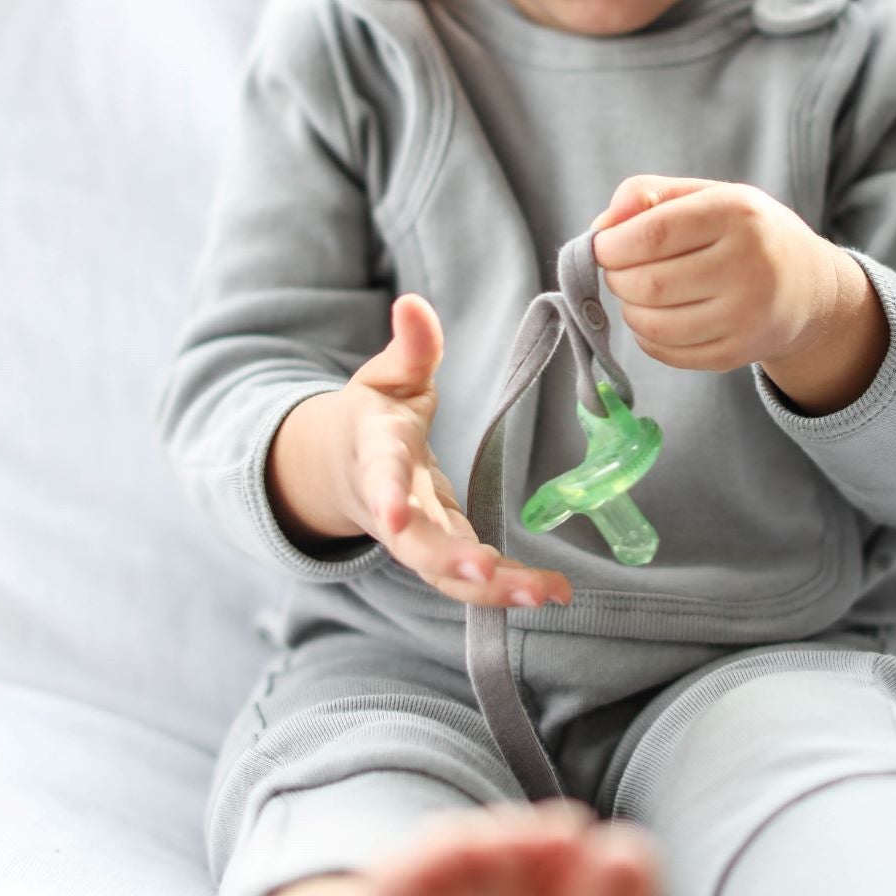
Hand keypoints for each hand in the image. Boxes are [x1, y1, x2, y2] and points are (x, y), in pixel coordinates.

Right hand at [342, 295, 572, 609]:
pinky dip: (506, 591)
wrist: (342, 468)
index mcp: (377, 453)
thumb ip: (408, 347)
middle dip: (448, 559)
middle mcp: (393, 505)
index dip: (385, 493)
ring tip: (546, 592)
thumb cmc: (373, 415)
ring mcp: (415, 536)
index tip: (393, 512)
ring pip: (444, 573)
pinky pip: (467, 580)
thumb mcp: (387, 376)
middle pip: (413, 542)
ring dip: (492, 589)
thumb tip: (412, 303)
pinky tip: (553, 592)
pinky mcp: (439, 552)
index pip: (379, 473)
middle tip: (487, 571)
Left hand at [590, 175, 884, 406]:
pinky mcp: (737, 353)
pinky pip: (667, 352)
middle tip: (617, 270)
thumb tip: (600, 225)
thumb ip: (650, 195)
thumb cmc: (746, 233)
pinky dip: (646, 336)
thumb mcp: (708, 195)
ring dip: (628, 308)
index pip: (654, 233)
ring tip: (637, 292)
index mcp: (737, 214)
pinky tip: (656, 316)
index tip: (601, 245)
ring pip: (654, 323)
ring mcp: (745, 316)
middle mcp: (748, 266)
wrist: (809, 288)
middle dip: (617, 278)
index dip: (613, 244)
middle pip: (650, 283)